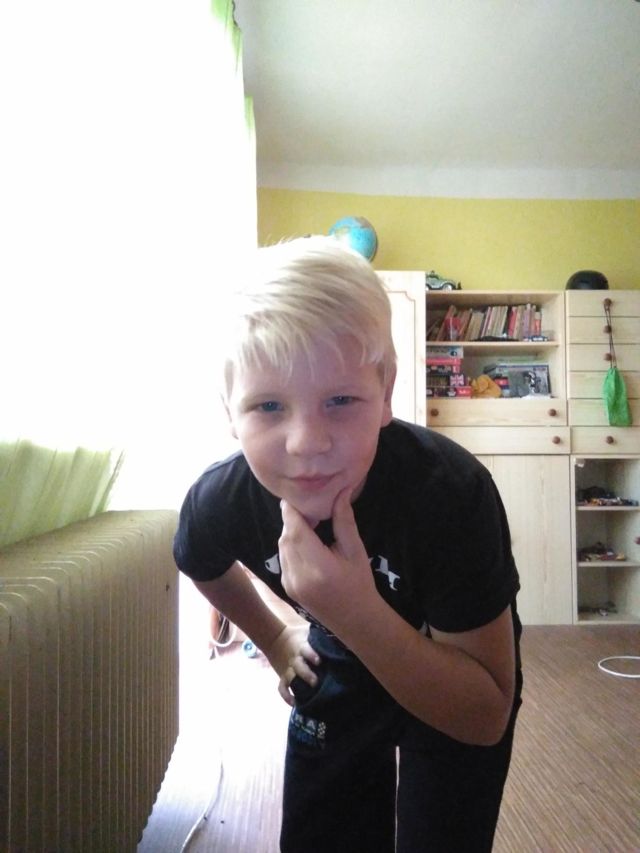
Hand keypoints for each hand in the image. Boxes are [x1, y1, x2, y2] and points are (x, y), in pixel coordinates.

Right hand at [262, 622, 320, 705]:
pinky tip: (294, 704)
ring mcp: (288, 669)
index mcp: (301, 647)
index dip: (311, 655)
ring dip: (297, 686)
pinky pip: (282, 688)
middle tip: (316, 682)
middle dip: (307, 674)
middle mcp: (295, 659)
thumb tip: (339, 635)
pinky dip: (286, 696)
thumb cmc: (298, 635)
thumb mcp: (307, 632)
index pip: (306, 650)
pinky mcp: (283, 677)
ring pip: (291, 678)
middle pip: (299, 667)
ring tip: (307, 695)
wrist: (276, 639)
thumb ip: (319, 635)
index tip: (319, 661)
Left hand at [279, 488, 375, 633]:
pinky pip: (284, 558)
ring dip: (292, 532)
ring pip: (282, 546)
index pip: (294, 528)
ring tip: (311, 526)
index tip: (301, 496)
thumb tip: (341, 491)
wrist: (355, 620)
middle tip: (311, 509)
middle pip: (286, 535)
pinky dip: (291, 546)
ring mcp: (289, 583)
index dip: (292, 509)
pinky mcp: (286, 587)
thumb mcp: (355, 551)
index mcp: (318, 566)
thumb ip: (344, 521)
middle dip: (294, 519)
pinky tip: (308, 545)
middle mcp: (298, 575)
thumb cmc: (360, 584)